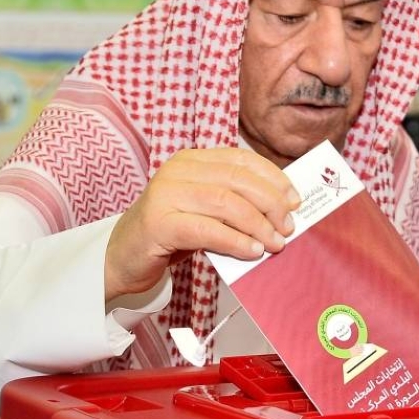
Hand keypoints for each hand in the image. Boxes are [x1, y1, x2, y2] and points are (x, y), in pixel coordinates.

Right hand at [105, 147, 299, 302]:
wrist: (123, 258)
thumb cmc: (170, 235)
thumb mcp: (206, 213)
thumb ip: (235, 206)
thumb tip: (281, 214)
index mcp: (192, 161)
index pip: (241, 159)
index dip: (273, 178)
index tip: (295, 200)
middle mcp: (178, 170)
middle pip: (237, 179)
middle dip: (271, 203)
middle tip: (288, 227)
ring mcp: (165, 194)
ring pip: (225, 202)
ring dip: (257, 224)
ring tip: (275, 243)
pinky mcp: (158, 223)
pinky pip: (206, 229)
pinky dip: (234, 240)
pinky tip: (252, 251)